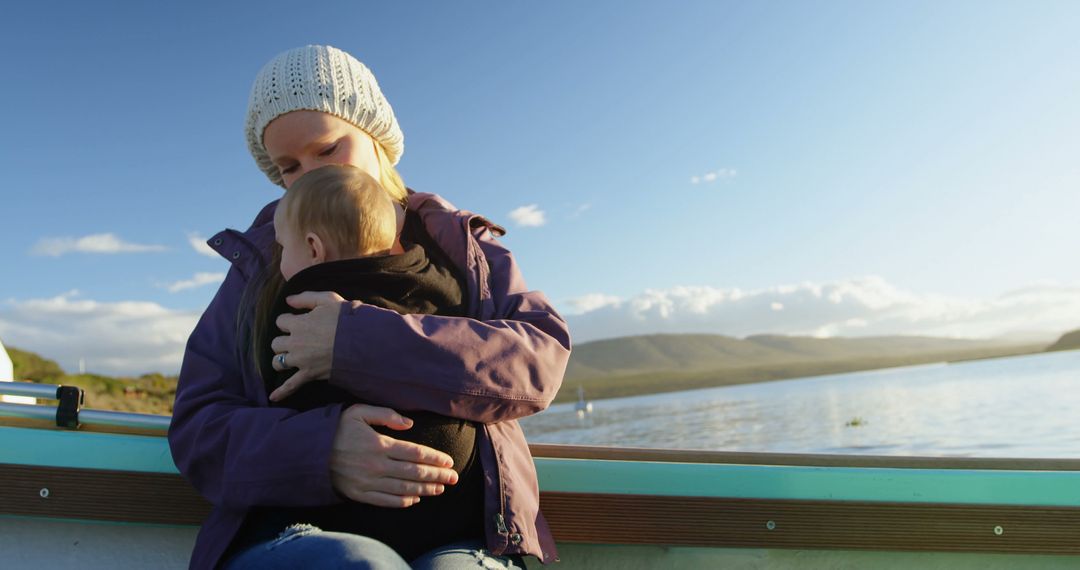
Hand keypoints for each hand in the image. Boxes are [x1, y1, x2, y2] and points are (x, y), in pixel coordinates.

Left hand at [269, 291, 345, 401]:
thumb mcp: (328, 299)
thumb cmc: (346, 319)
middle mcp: (295, 343)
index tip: (298, 322)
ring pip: (278, 362)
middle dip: (284, 342)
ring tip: (288, 360)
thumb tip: (288, 300)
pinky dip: (282, 392)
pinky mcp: (308, 374)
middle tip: (296, 341)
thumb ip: (306, 298)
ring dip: (281, 360)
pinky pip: (291, 385)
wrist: (360, 341)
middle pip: (276, 343)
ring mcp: (300, 360)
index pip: (280, 321)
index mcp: (298, 323)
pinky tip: (272, 397)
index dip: (288, 321)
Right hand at [330, 403, 458, 507]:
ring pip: (404, 489)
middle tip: (455, 477)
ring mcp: (368, 482)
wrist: (309, 452)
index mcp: (379, 444)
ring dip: (426, 489)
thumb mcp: (358, 412)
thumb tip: (410, 423)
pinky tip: (416, 499)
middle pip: (415, 472)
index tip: (449, 461)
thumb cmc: (337, 429)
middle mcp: (377, 466)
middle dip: (438, 475)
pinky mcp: (359, 494)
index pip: (415, 453)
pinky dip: (403, 502)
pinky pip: (386, 501)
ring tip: (441, 488)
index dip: (435, 458)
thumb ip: (386, 414)